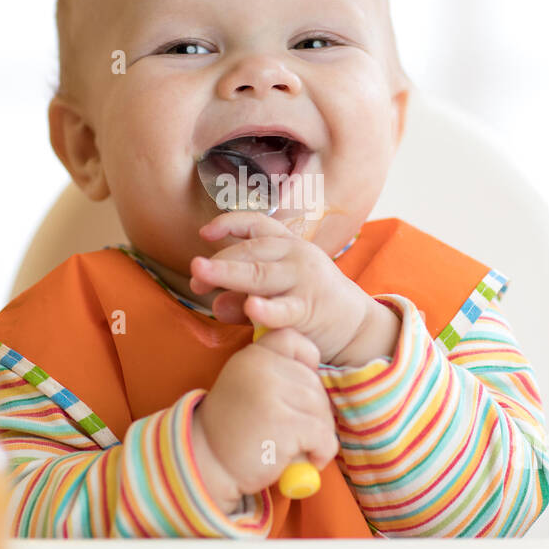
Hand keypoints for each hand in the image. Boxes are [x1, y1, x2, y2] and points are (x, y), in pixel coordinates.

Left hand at [189, 210, 399, 366]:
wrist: (354, 325)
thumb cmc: (308, 302)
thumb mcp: (275, 292)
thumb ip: (242, 295)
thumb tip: (214, 302)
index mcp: (287, 243)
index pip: (255, 223)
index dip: (228, 223)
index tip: (204, 233)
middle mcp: (295, 255)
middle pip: (249, 251)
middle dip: (218, 262)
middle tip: (195, 275)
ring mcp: (302, 281)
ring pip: (259, 275)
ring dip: (228, 273)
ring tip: (201, 276)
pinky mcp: (308, 309)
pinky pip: (284, 309)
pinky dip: (267, 309)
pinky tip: (251, 307)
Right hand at [191, 327, 339, 513]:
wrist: (206, 464)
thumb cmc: (234, 431)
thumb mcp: (247, 387)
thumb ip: (275, 374)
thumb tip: (318, 378)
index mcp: (252, 356)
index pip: (292, 339)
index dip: (306, 362)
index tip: (296, 393)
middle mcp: (261, 367)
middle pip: (314, 382)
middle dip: (317, 411)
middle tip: (302, 434)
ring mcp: (272, 393)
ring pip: (322, 410)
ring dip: (321, 434)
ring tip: (303, 449)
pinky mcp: (284, 423)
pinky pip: (323, 435)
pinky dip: (323, 451)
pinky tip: (309, 460)